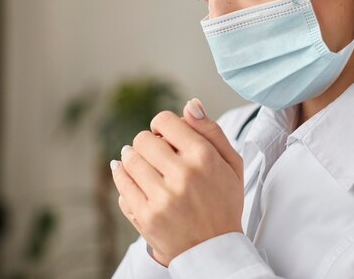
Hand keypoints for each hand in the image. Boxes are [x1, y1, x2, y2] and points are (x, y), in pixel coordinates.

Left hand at [110, 98, 243, 265]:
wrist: (214, 250)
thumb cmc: (223, 202)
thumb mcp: (231, 163)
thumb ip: (211, 130)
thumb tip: (190, 104)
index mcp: (204, 157)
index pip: (165, 121)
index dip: (162, 125)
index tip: (166, 135)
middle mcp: (183, 175)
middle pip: (143, 139)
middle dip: (148, 142)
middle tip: (156, 153)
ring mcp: (162, 197)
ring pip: (129, 159)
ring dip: (134, 158)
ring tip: (145, 165)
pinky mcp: (146, 215)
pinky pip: (122, 183)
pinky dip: (123, 176)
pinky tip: (132, 176)